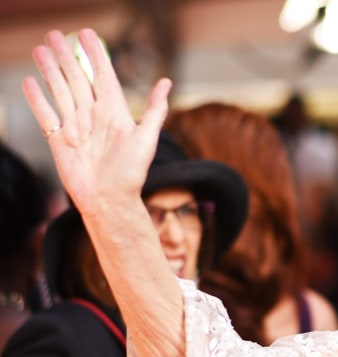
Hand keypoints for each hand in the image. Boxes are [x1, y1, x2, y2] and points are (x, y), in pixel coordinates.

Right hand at [22, 28, 171, 214]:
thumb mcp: (147, 139)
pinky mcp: (59, 141)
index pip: (103, 76)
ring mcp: (76, 127)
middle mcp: (94, 116)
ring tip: (41, 49)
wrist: (110, 201)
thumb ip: (155, 110)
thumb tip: (167, 82)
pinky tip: (30, 82)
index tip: (88, 34)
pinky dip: (37, 99)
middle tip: (55, 34)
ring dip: (50, 70)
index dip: (96, 55)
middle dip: (66, 56)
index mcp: (115, 112)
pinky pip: (46, 115)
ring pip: (61, 91)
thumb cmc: (132, 173)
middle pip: (77, 79)